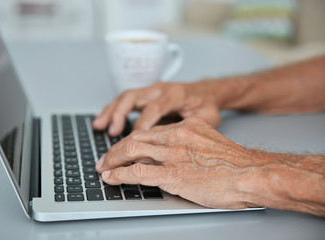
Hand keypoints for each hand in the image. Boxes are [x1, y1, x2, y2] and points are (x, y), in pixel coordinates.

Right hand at [92, 81, 221, 135]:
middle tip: (111, 132)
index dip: (143, 123)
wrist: (207, 92)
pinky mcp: (147, 94)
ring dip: (111, 111)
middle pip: (134, 97)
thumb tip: (172, 144)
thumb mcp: (206, 118)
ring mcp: (152, 90)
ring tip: (99, 126)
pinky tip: (103, 120)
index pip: (155, 108)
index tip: (134, 140)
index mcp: (175, 95)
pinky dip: (113, 109)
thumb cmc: (207, 106)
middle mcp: (160, 89)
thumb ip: (190, 127)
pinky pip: (126, 99)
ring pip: (126, 96)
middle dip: (119, 114)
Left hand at [96, 117, 259, 208]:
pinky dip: (120, 175)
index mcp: (185, 127)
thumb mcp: (207, 142)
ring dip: (113, 161)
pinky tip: (112, 178)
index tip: (120, 148)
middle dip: (115, 149)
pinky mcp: (174, 175)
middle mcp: (176, 137)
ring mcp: (173, 155)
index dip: (129, 140)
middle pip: (135, 138)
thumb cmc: (233, 163)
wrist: (251, 173)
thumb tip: (169, 153)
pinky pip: (138, 173)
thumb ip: (187, 143)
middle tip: (104, 159)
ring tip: (103, 168)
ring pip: (132, 151)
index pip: (148, 131)